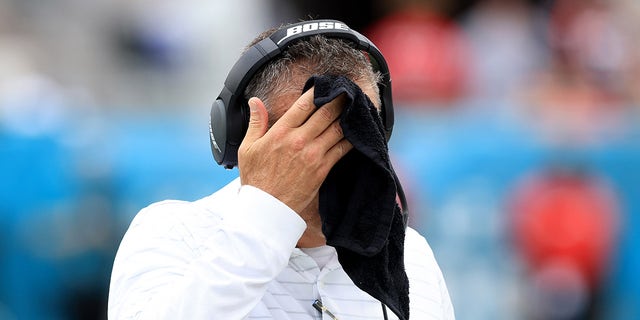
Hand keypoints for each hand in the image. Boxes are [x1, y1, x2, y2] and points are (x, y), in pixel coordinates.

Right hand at [237, 88, 351, 215]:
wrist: (267, 209)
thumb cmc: (256, 180)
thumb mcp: (248, 148)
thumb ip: (256, 123)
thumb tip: (255, 101)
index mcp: (280, 132)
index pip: (303, 105)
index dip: (317, 92)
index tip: (325, 85)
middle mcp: (299, 140)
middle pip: (325, 113)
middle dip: (339, 100)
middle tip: (348, 90)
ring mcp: (313, 154)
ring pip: (337, 129)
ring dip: (348, 116)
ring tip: (357, 107)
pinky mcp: (322, 169)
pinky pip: (342, 149)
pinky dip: (351, 138)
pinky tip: (358, 132)